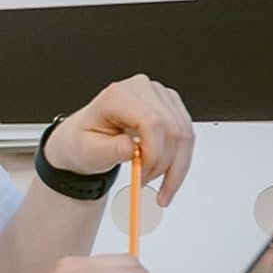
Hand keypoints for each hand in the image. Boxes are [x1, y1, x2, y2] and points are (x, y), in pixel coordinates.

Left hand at [45, 73, 194, 204]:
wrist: (87, 137)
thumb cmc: (84, 140)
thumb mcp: (88, 151)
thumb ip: (109, 150)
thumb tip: (131, 149)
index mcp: (118, 95)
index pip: (152, 121)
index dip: (154, 152)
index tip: (144, 174)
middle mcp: (143, 89)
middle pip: (172, 128)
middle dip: (165, 164)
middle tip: (148, 183)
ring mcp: (161, 96)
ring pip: (184, 134)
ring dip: (176, 165)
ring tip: (158, 182)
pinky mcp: (172, 106)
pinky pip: (187, 135)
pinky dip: (180, 159)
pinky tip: (167, 172)